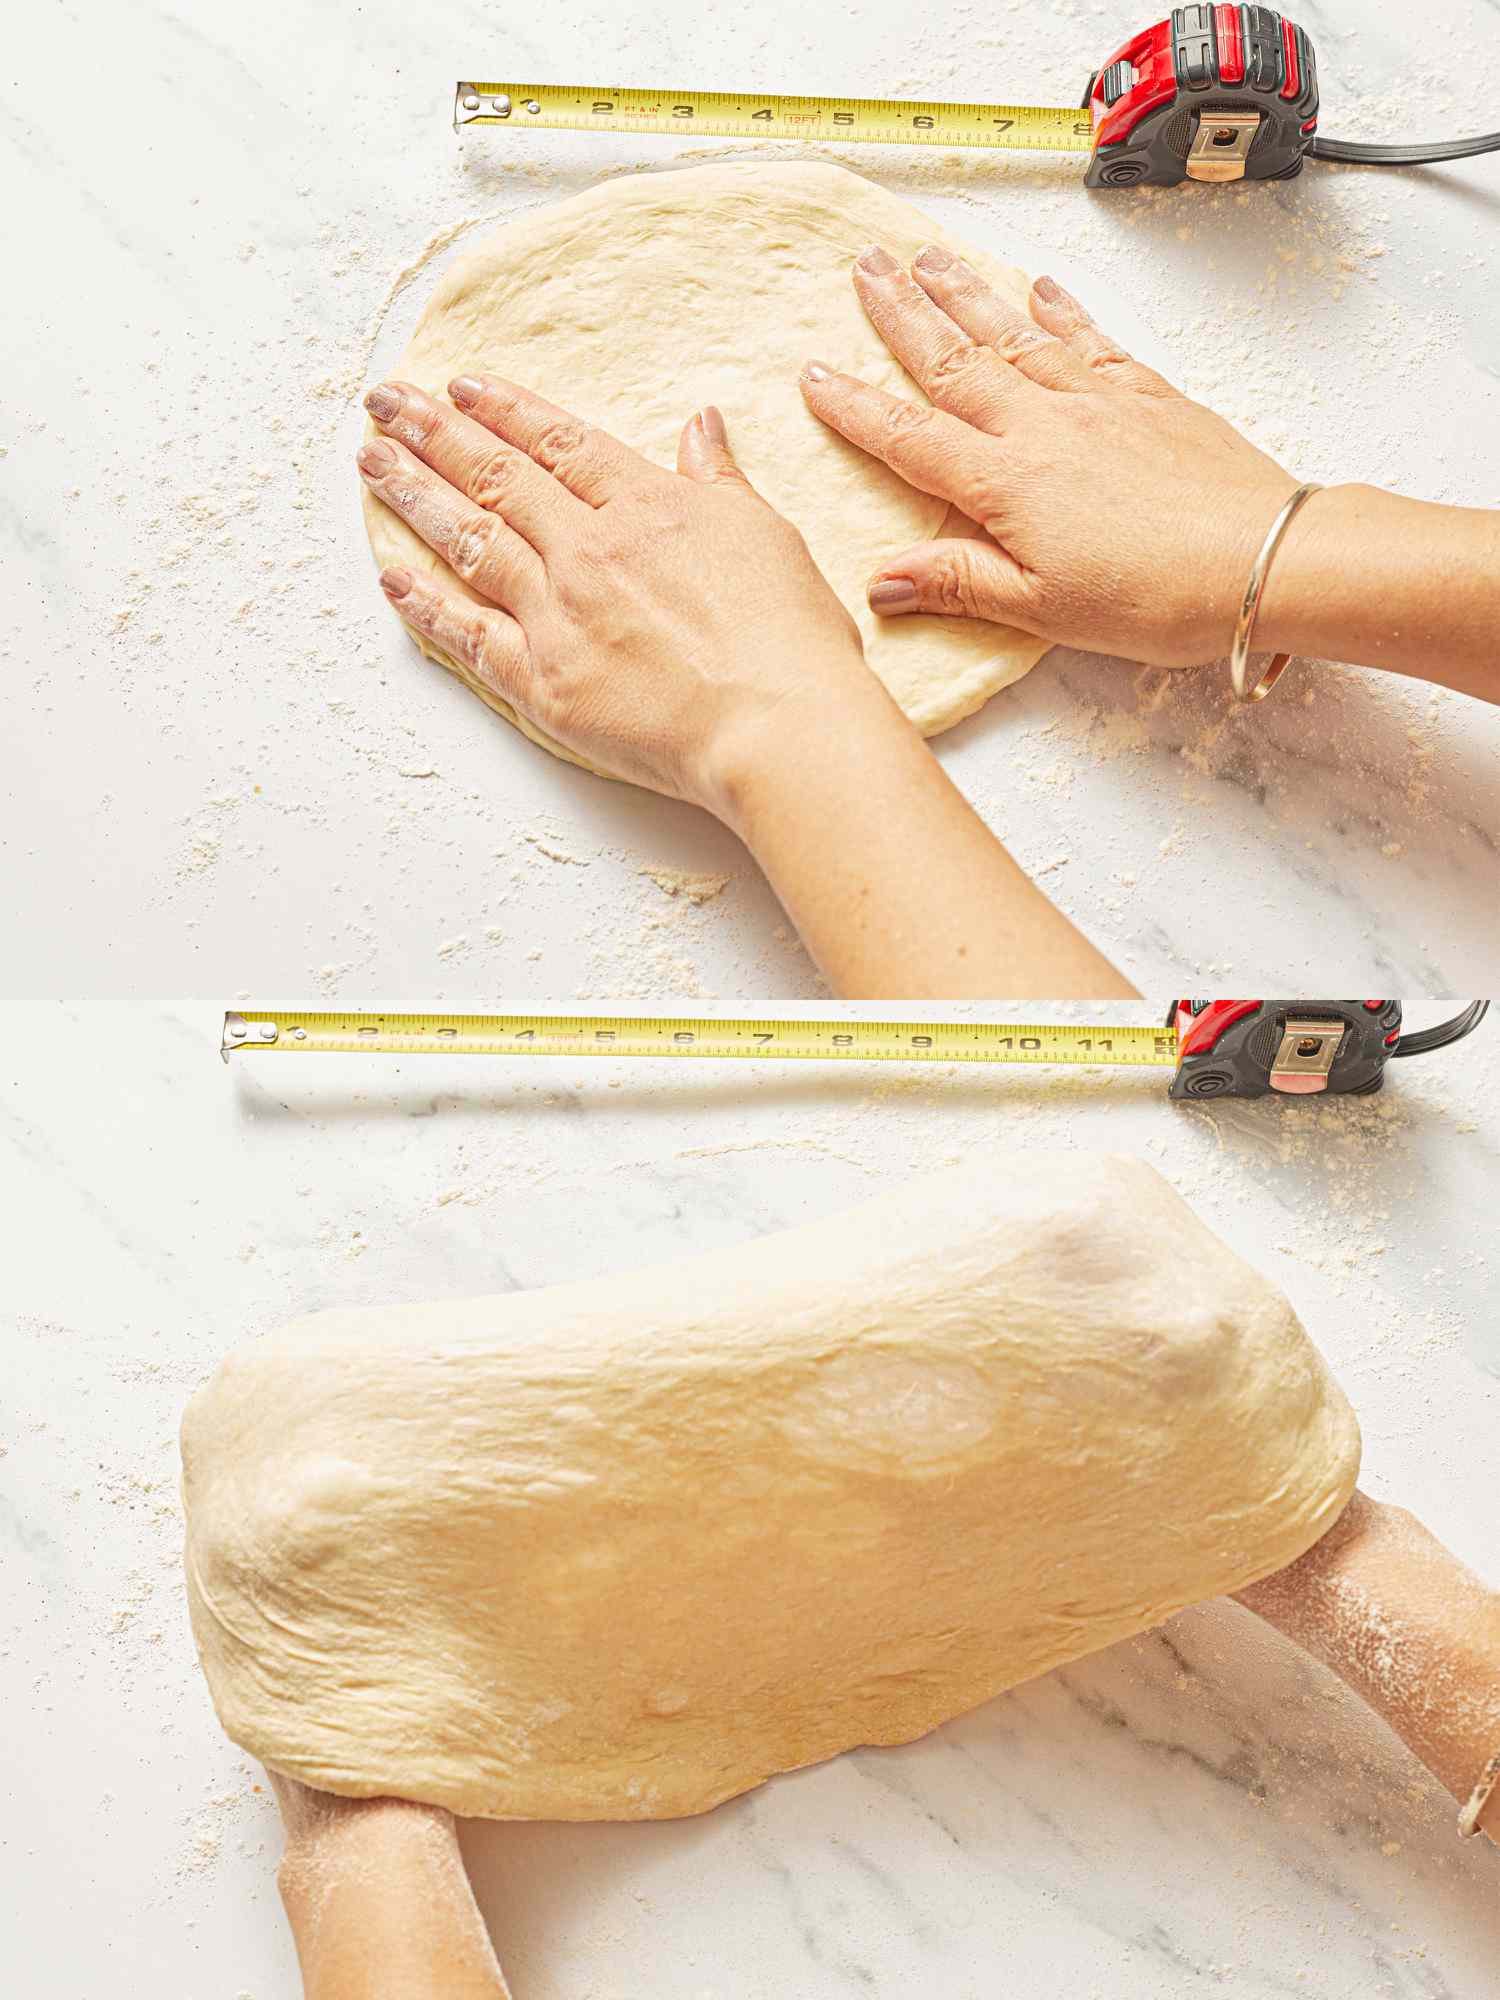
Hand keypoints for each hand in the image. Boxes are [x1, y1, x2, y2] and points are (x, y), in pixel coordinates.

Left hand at [358, 377, 874, 814]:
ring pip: (470, 539)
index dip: (508, 411)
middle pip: (498, 477)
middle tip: (385, 402)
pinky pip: (467, 633)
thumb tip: (700, 427)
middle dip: (434, 432)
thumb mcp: (767, 536)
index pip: (561, 444)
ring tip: (372, 461)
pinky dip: (425, 603)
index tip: (463, 386)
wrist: (778, 728)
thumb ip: (719, 481)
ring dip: (413, 495)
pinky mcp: (543, 682)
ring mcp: (558, 615)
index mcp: (647, 507)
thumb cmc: (791, 642)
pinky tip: (391, 573)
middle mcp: (590, 550)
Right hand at [799, 246, 1298, 669]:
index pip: (910, 437)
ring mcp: (1097, 403)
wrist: (1263, 560)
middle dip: (902, 313)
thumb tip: (881, 580)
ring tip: (929, 257)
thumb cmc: (1157, 598)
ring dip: (967, 294)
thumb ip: (960, 584)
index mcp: (1007, 484)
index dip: (855, 407)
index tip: (813, 375)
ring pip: (1016, 335)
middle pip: (955, 361)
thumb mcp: (1043, 610)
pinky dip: (1060, 311)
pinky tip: (1042, 289)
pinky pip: (1091, 341)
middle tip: (864, 267)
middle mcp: (1043, 427)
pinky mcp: (1149, 397)